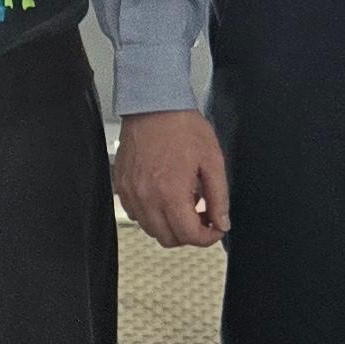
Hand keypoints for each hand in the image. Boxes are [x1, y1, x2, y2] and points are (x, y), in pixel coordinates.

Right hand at [115, 109, 230, 248]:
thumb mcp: (212, 161)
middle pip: (168, 238)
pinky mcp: (122, 187)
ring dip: (171, 225)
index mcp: (170, 193)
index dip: (208, 238)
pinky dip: (152, 215)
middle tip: (203, 216)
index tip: (216, 228)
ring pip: (151, 230)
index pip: (189, 235)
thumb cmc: (182, 127)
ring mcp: (130, 194)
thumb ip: (219, 197)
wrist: (153, 105)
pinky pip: (136, 215)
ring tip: (185, 202)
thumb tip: (222, 223)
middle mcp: (146, 198)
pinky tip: (165, 196)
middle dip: (190, 234)